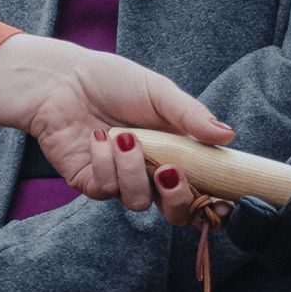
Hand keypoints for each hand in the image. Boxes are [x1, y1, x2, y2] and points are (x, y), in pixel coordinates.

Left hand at [0, 35, 229, 205]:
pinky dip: (105, 163)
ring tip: (123, 137)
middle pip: (176, 212)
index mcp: (176, 152)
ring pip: (139, 202)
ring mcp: (121, 181)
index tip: (223, 202)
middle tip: (170, 171)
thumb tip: (228, 136)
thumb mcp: (158, 92)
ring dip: (133, 171)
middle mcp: (151, 173)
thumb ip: (191, 116)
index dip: (216, 204)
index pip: (203, 189)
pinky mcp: (91, 183)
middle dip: (178, 199)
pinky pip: (106, 190)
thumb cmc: (112, 81)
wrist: (62, 79)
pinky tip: (98, 138)